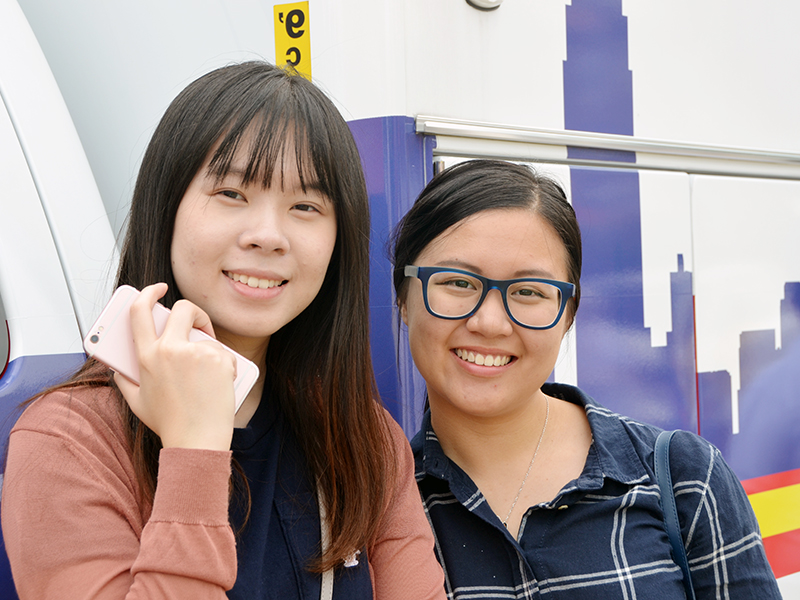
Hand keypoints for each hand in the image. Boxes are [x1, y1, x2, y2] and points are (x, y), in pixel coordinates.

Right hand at [114, 283, 236, 450]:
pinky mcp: (219, 358)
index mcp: (147, 356)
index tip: (157, 289)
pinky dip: (224, 364)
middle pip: (183, 308)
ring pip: (207, 337)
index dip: (147, 293)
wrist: (198, 441)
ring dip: (209, 350)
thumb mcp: (137, 402)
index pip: (140, 311)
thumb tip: (119, 366)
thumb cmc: (170, 423)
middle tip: (198, 325)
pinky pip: (222, 351)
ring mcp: (196, 353)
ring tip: (206, 379)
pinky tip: (219, 384)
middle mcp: (170, 350)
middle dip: (193, 312)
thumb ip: (124, 379)